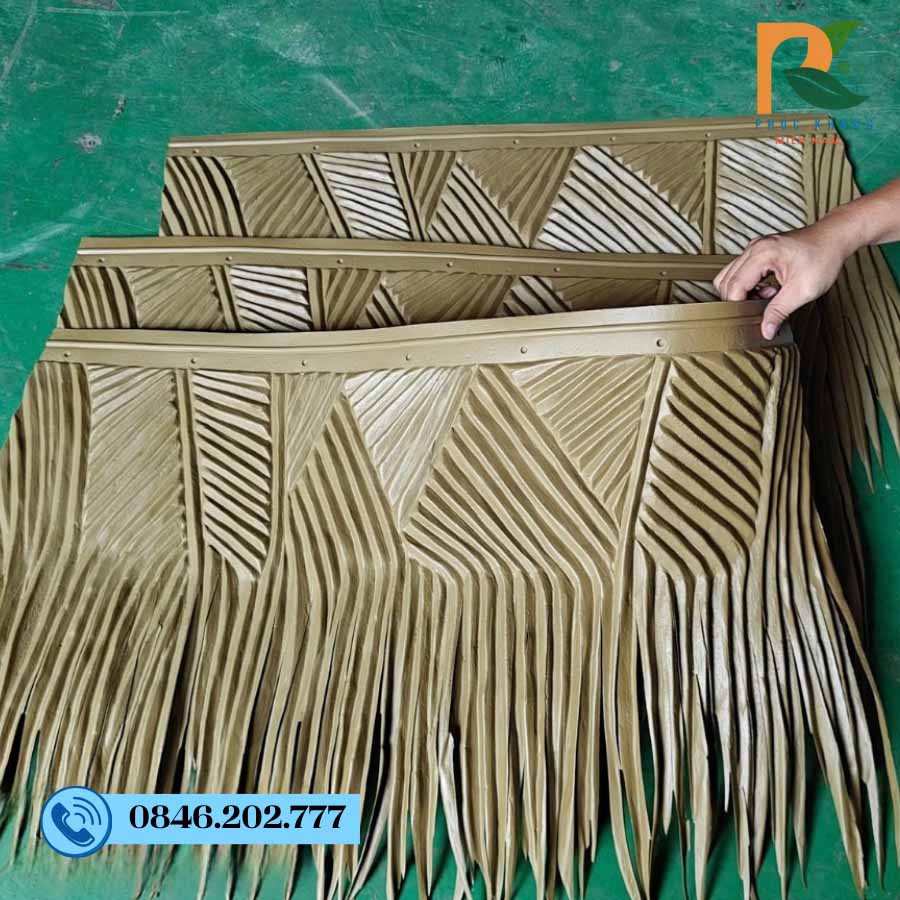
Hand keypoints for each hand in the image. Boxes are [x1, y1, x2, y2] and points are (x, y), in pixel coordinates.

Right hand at [713, 226, 848, 338]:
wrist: (835, 237)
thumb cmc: (824, 256)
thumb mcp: (803, 290)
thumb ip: (779, 311)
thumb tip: (766, 330)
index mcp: (762, 254)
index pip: (733, 287)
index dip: (739, 306)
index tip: (751, 317)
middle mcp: (754, 248)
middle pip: (726, 282)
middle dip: (740, 300)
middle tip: (762, 306)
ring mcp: (755, 247)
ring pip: (729, 276)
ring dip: (743, 292)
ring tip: (767, 296)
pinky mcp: (758, 250)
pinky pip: (740, 270)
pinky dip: (748, 284)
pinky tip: (767, 288)